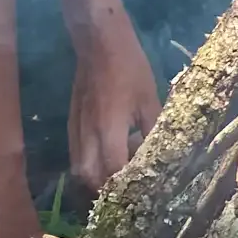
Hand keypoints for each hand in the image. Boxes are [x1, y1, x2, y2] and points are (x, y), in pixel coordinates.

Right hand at [66, 13, 160, 193]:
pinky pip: (76, 157)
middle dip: (107, 193)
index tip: (144, 195)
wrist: (99, 42)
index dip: (127, 188)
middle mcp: (87, 136)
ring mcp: (75, 131)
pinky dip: (89, 167)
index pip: (113, 173)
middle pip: (90, 179)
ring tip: (119, 182)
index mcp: (108, 130)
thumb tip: (165, 154)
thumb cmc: (129, 67)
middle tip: (129, 192)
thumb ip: (154, 131)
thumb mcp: (149, 99)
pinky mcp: (72, 125)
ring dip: (96, 182)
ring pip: (79, 171)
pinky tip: (107, 162)